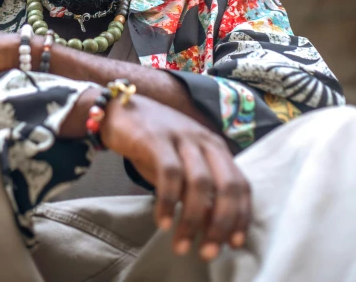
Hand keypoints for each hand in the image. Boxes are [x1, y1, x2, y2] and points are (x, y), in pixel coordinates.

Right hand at [101, 94, 250, 260]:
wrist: (121, 111)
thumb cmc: (154, 144)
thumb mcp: (182, 166)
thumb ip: (198, 191)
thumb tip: (211, 227)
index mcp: (216, 147)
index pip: (241, 184)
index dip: (242, 216)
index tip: (235, 243)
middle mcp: (204, 140)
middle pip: (227, 185)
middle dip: (221, 223)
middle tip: (209, 251)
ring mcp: (182, 137)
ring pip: (199, 183)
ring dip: (192, 219)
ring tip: (182, 244)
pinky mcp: (157, 138)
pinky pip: (169, 173)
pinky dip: (168, 201)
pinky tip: (162, 221)